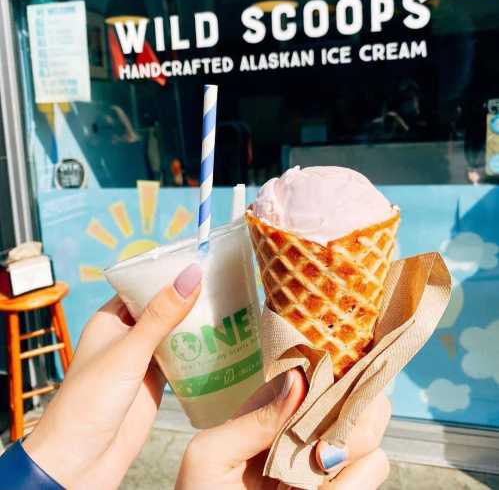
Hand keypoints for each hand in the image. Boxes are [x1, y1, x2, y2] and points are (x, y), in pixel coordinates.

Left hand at [23, 263, 201, 489]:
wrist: (80, 462)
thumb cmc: (88, 403)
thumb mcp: (128, 352)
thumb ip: (161, 315)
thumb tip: (190, 276)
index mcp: (111, 319)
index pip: (143, 285)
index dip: (168, 273)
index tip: (199, 259)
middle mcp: (128, 336)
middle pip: (164, 308)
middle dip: (189, 298)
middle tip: (223, 282)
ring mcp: (143, 360)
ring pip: (176, 333)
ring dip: (198, 324)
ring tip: (231, 306)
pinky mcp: (158, 383)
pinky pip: (184, 360)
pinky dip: (200, 352)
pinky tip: (223, 342)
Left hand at [176, 378, 389, 489]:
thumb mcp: (211, 456)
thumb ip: (252, 419)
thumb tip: (298, 378)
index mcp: (269, 414)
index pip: (307, 376)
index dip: (324, 375)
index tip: (328, 386)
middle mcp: (301, 432)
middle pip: (347, 399)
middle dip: (349, 412)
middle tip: (324, 446)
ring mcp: (322, 462)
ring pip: (366, 435)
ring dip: (354, 447)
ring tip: (319, 471)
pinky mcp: (339, 487)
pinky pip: (371, 470)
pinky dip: (358, 479)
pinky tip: (330, 488)